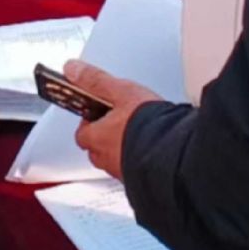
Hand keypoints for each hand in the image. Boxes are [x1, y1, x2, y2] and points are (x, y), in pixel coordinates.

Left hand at [67, 60, 162, 179]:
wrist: (176, 153)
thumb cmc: (147, 125)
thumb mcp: (121, 92)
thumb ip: (96, 81)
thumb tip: (72, 69)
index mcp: (96, 138)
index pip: (82, 132)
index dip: (90, 120)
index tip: (98, 111)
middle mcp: (106, 159)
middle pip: (97, 149)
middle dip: (106, 137)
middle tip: (121, 122)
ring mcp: (124, 172)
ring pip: (116, 160)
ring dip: (123, 149)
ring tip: (140, 133)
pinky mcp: (141, 179)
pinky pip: (135, 169)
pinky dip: (140, 159)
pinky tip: (153, 147)